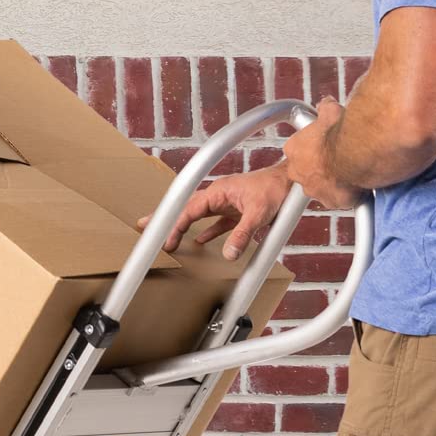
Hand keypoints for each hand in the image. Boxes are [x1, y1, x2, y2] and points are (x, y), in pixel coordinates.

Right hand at [138, 163, 291, 261]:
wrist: (291, 181)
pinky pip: (216, 222)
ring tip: (166, 235)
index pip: (189, 210)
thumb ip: (242, 234)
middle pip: (186, 208)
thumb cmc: (275, 190)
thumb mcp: (258, 214)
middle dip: (166, 218)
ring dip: (182, 224)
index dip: (175, 225)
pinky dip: (206, 231)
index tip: (165, 240)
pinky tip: (200, 242)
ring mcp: (227, 203)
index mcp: (218, 192)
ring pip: (198, 215)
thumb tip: (228, 254)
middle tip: (144, 226)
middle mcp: (218, 196)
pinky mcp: (237, 211)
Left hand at [282, 98, 360, 208]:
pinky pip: (339, 199)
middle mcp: (299, 171)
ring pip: (322, 187)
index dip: (312, 148)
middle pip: (307, 171)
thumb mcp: (331, 112)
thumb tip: (327, 104)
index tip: (325, 145)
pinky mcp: (331, 201)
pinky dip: (349, 194)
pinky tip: (358, 184)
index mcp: (294, 149)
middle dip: (321, 167)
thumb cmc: (341, 131)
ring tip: (350, 172)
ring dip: (334, 181)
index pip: (298, 151)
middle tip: (338, 159)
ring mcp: (314, 188)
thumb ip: (326, 109)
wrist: (357, 151)